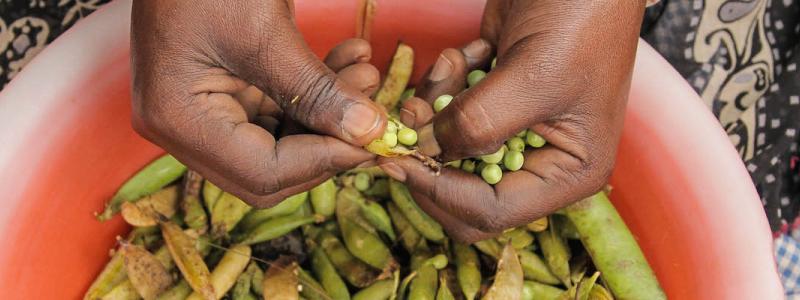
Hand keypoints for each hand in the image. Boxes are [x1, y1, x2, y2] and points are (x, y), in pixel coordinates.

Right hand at [130, 1, 385, 207]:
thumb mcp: (265, 33)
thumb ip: (316, 90)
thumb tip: (370, 133)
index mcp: (177, 119)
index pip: (261, 172)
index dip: (325, 160)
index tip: (374, 139)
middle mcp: (183, 127)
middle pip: (270, 171)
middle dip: (328, 144)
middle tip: (371, 117)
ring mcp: (203, 111)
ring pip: (281, 142)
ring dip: (329, 115)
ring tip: (365, 74)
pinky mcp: (224, 93)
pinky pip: (278, 110)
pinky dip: (316, 93)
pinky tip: (349, 60)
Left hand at [379, 0, 645, 241]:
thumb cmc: (580, 19)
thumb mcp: (533, 76)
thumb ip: (479, 125)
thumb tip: (425, 153)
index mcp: (569, 173)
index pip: (491, 212)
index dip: (439, 190)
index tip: (397, 158)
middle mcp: (539, 162)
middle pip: (461, 191)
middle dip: (431, 152)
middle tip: (414, 113)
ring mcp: (511, 132)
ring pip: (445, 148)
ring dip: (437, 104)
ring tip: (454, 62)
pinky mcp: (490, 102)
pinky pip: (446, 112)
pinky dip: (444, 83)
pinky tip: (471, 50)